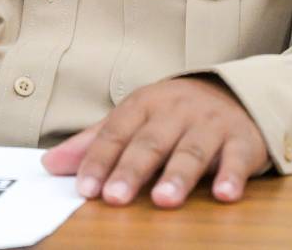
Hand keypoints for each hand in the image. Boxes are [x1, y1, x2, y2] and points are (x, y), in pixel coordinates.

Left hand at [41, 76, 267, 207]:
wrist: (236, 92)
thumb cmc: (175, 114)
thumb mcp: (134, 119)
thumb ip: (94, 142)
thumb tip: (49, 164)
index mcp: (145, 104)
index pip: (116, 133)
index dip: (99, 160)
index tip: (85, 188)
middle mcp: (177, 111)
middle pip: (151, 142)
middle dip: (132, 170)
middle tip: (115, 198)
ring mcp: (211, 125)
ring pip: (192, 150)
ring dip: (177, 175)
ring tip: (163, 200)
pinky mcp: (243, 139)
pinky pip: (238, 158)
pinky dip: (232, 175)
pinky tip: (225, 194)